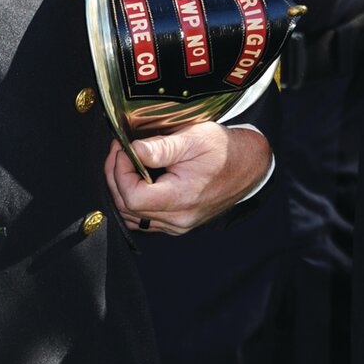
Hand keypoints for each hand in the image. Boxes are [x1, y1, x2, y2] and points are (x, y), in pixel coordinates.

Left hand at [104, 122, 271, 236]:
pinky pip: (144, 219)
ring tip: (124, 162)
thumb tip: (131, 151)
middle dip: (115, 177)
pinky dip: (133, 200)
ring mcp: (178, 224)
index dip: (119, 172)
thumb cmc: (224, 149)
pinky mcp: (178, 223)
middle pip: (127, 208)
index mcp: (182, 198)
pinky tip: (136, 178)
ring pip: (132, 217)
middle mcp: (179, 219)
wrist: (248, 164)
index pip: (132, 197)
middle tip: (119, 151)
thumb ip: (160, 147)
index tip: (122, 149)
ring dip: (121, 189)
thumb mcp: (194, 138)